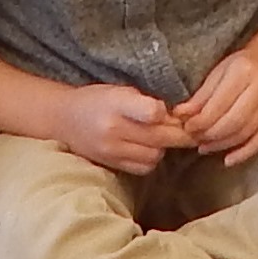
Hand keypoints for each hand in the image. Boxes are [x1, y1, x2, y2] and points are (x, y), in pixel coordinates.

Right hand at [54, 82, 185, 171]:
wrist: (66, 119)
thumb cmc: (98, 100)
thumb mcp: (120, 90)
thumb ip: (146, 103)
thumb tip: (177, 118)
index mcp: (117, 103)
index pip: (153, 112)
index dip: (169, 114)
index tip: (176, 112)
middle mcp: (114, 129)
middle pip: (159, 138)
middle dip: (180, 135)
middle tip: (191, 131)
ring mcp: (112, 150)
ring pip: (154, 156)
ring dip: (164, 148)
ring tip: (163, 138)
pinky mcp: (111, 164)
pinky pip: (143, 168)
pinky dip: (151, 160)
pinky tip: (149, 149)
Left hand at [174, 46, 257, 167]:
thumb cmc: (241, 66)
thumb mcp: (218, 72)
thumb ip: (201, 95)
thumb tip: (180, 115)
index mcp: (243, 72)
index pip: (219, 104)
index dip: (200, 120)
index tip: (187, 127)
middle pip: (233, 121)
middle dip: (210, 134)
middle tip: (195, 138)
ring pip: (244, 133)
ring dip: (221, 145)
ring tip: (204, 147)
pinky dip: (243, 154)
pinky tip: (227, 160)